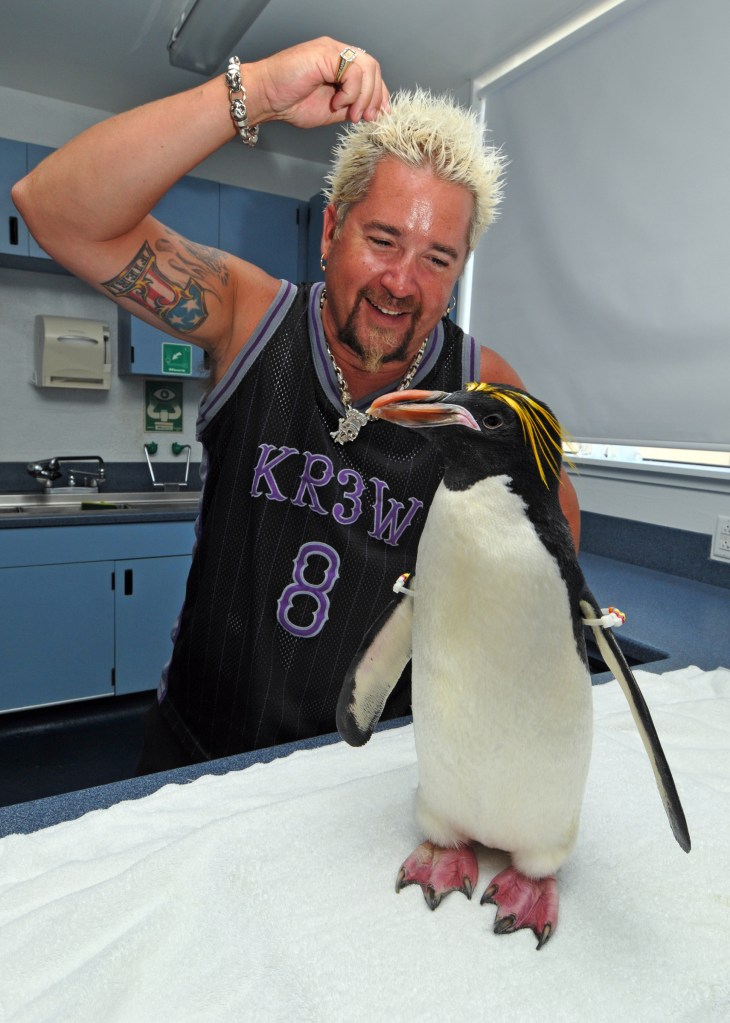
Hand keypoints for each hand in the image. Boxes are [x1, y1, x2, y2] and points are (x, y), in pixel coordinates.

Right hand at [251, 37, 389, 128]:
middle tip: (364, 118)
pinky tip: (337, 103)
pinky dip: (350, 92)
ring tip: (350, 114)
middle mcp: (338, 53)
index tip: (378, 116)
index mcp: (340, 65)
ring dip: (363, 97)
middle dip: (374, 97)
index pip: (371, 73)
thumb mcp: (331, 111)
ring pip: (367, 68)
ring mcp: (332, 50)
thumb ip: (352, 107)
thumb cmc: (290, 103)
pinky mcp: (326, 53)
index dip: (379, 94)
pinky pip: (352, 72)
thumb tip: (373, 112)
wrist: (267, 98)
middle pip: (373, 68)